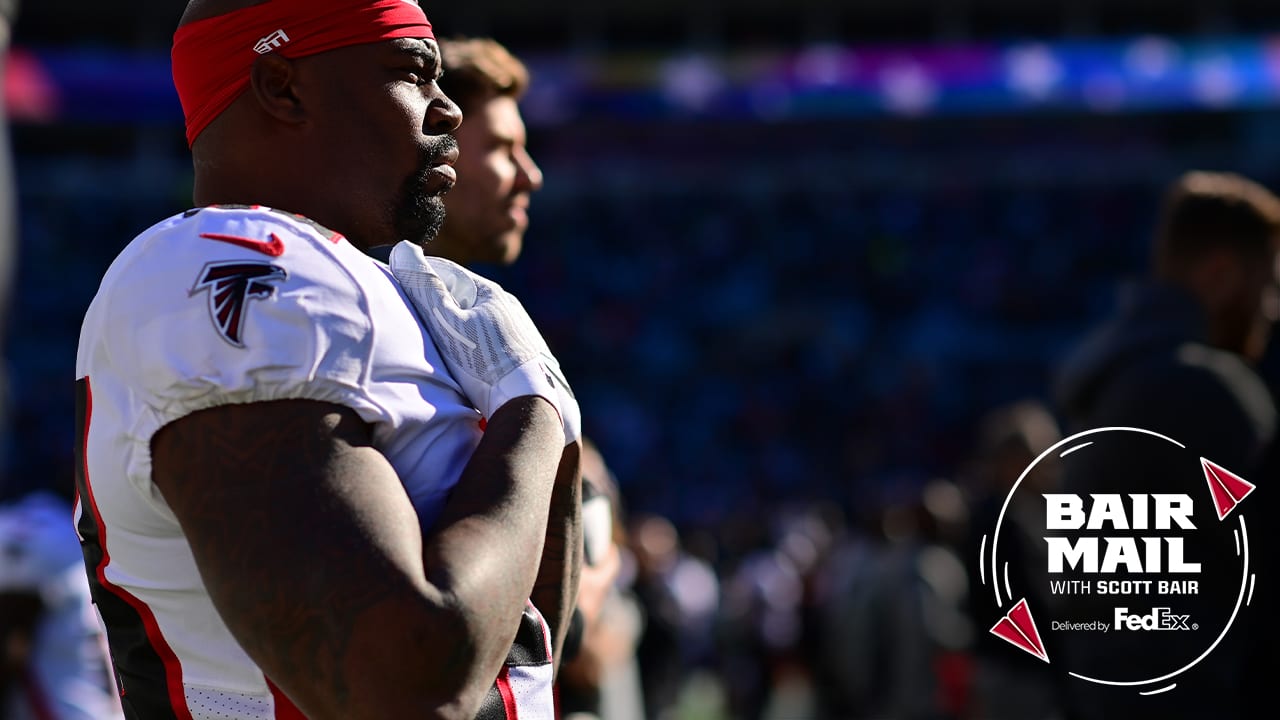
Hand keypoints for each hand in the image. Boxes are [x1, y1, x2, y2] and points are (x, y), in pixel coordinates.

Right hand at [389, 241, 580, 444]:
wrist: (527, 403)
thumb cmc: (485, 364)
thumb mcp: (448, 324)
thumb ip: (425, 288)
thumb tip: (404, 249)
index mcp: (491, 293)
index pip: (447, 271)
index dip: (418, 274)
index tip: (393, 281)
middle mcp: (507, 307)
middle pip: (461, 295)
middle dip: (434, 299)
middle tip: (406, 309)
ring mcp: (516, 331)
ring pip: (473, 318)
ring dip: (451, 322)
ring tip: (429, 334)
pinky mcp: (520, 354)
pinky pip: (485, 339)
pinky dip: (467, 341)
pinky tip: (458, 355)